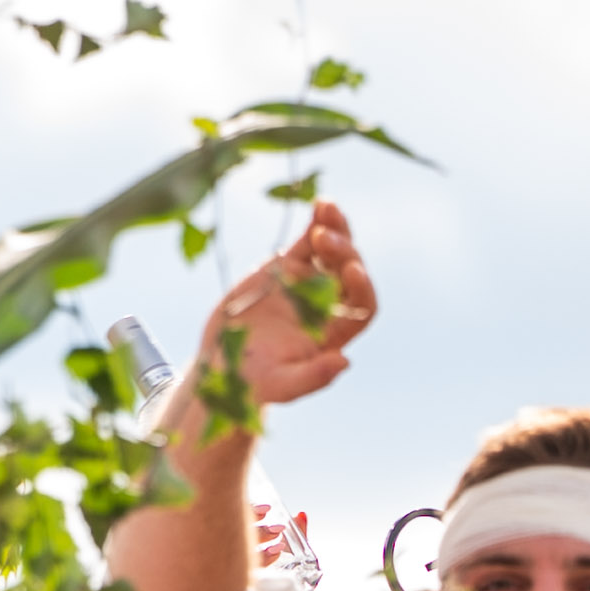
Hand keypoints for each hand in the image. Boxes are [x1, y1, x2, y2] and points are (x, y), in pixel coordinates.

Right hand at [193, 202, 377, 414]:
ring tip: (327, 209)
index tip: (353, 270)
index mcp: (335, 332)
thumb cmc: (258, 382)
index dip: (363, 287)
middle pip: (350, 272)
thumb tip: (345, 363)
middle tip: (324, 239)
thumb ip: (313, 377)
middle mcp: (329, 305)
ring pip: (333, 251)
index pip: (363, 307)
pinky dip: (316, 223)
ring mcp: (310, 283)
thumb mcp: (283, 385)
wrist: (227, 364)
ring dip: (336, 229)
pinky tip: (320, 205)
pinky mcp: (288, 268)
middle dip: (343, 252)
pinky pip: (308, 242)